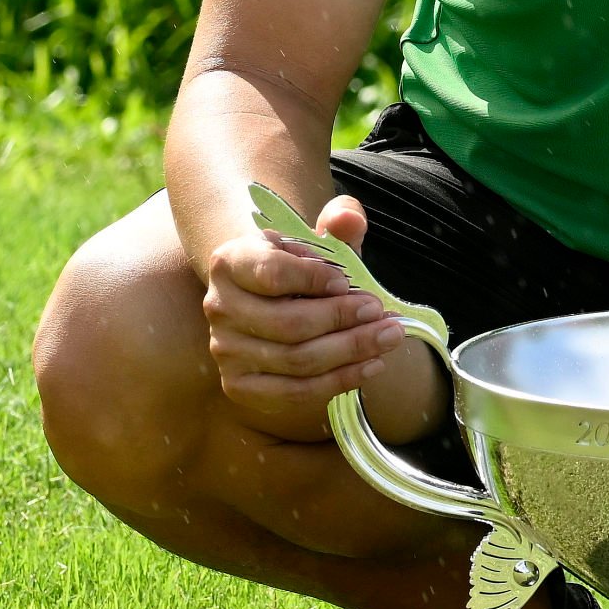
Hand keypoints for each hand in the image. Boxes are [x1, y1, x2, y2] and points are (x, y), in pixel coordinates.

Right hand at [203, 193, 408, 434]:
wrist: (271, 303)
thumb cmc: (300, 269)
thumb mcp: (319, 242)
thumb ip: (339, 224)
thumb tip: (348, 216)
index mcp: (230, 262)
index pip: (271, 274)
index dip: (313, 280)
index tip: (346, 282)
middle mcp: (219, 307)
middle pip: (289, 323)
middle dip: (343, 319)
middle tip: (381, 312)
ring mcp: (225, 351)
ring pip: (297, 360)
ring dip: (352, 350)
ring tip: (389, 337)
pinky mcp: (239, 386)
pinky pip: (295, 392)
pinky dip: (340, 380)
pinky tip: (371, 366)